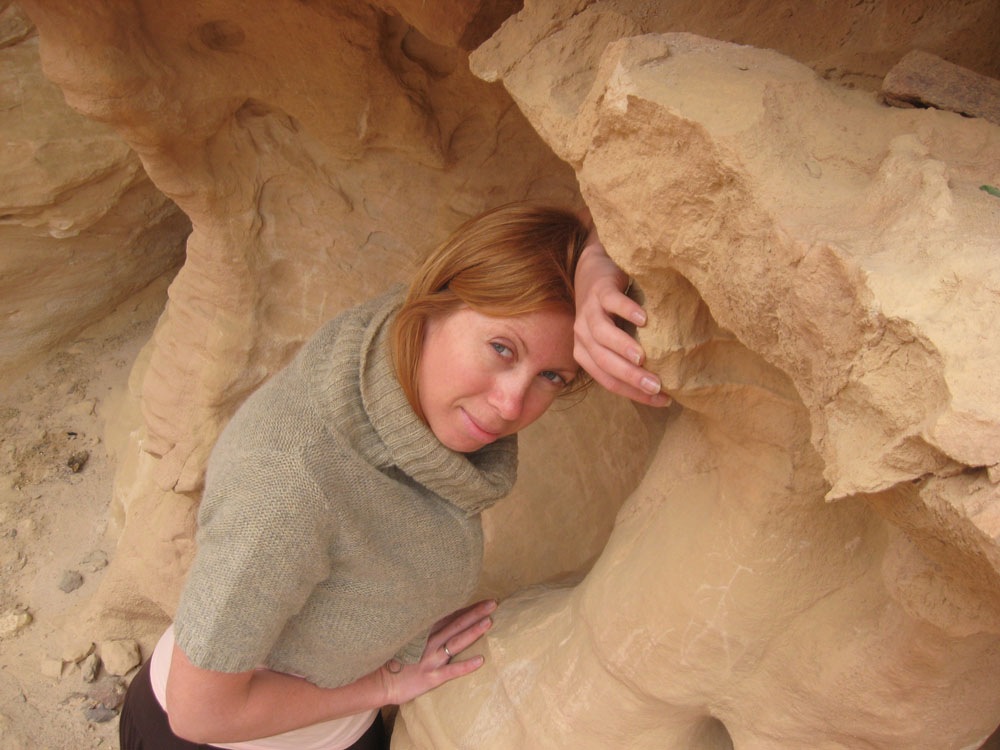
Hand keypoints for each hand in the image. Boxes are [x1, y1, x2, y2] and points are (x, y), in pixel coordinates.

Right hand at [376, 599, 496, 705]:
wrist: (376, 681)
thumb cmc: (390, 659)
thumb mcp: (403, 637)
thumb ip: (419, 626)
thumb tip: (435, 614)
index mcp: (423, 632)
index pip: (449, 616)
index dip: (467, 608)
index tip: (483, 600)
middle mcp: (429, 643)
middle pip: (456, 624)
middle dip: (475, 613)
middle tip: (493, 603)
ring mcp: (430, 659)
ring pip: (455, 642)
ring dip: (472, 632)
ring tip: (489, 622)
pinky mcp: (430, 677)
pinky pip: (451, 671)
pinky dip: (465, 665)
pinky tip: (480, 660)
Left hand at [573, 225, 671, 406]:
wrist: (594, 269)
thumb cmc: (610, 311)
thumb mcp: (613, 338)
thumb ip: (625, 358)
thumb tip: (658, 385)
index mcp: (586, 352)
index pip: (608, 380)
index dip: (633, 393)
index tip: (662, 399)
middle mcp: (583, 335)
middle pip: (604, 362)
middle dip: (629, 377)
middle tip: (655, 386)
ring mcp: (589, 311)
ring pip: (602, 334)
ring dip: (622, 347)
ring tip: (642, 358)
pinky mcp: (599, 290)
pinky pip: (610, 302)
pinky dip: (625, 311)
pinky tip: (643, 319)